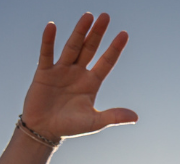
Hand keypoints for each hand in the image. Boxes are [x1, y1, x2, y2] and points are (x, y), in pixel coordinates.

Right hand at [21, 13, 137, 141]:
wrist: (44, 130)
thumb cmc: (70, 126)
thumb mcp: (94, 122)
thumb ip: (113, 117)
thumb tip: (135, 117)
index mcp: (91, 83)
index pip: (106, 62)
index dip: (114, 48)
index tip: (124, 34)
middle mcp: (78, 73)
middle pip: (90, 49)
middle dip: (97, 33)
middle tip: (106, 16)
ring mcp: (61, 71)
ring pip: (72, 47)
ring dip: (79, 32)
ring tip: (88, 16)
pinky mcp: (44, 73)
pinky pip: (47, 54)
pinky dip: (48, 41)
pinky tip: (52, 26)